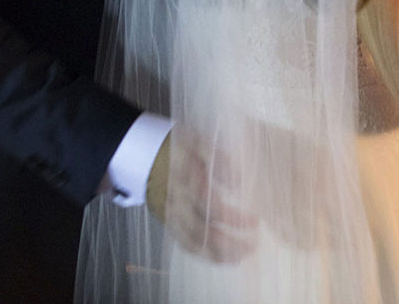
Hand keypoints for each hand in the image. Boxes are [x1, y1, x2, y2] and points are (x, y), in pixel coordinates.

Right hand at [147, 129, 257, 262]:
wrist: (143, 155)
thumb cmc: (178, 147)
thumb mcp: (199, 143)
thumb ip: (219, 159)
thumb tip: (237, 180)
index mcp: (187, 184)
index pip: (213, 208)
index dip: (235, 219)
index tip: (255, 221)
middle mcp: (178, 204)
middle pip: (204, 232)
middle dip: (230, 243)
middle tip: (253, 245)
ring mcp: (171, 216)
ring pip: (193, 242)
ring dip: (218, 253)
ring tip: (241, 255)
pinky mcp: (168, 222)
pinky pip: (184, 244)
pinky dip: (203, 253)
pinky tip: (220, 256)